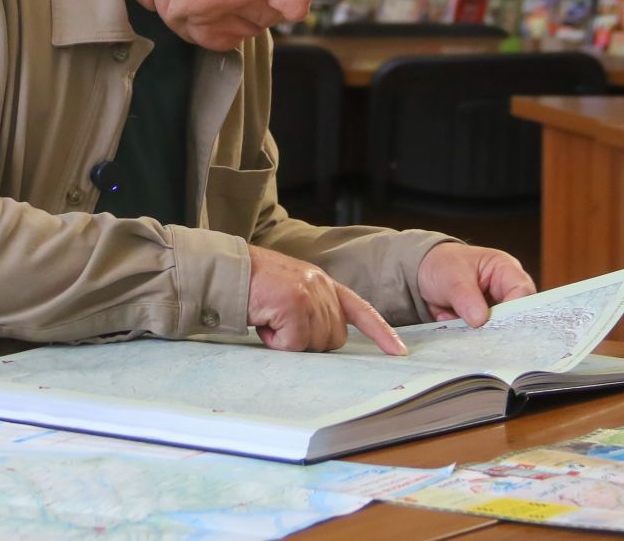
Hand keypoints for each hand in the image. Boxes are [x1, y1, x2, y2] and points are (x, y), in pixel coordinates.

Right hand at [246, 244, 407, 355]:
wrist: (224, 271)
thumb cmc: (252, 285)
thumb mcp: (290, 289)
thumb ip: (313, 307)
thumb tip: (325, 337)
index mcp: (322, 281)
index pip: (360, 308)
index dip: (381, 332)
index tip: (398, 352)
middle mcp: (320, 285)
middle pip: (334, 337)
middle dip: (309, 340)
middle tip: (282, 325)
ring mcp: (307, 294)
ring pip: (314, 343)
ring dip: (289, 341)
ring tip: (270, 320)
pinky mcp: (292, 305)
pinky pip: (293, 344)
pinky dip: (276, 341)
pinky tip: (264, 322)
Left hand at [417, 242, 535, 326]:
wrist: (424, 273)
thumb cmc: (444, 264)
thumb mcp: (451, 275)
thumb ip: (465, 296)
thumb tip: (480, 320)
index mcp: (506, 270)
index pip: (523, 290)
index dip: (514, 308)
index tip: (494, 321)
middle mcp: (506, 291)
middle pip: (517, 315)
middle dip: (496, 326)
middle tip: (475, 329)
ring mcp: (496, 310)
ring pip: (500, 330)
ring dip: (478, 332)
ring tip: (455, 320)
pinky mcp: (484, 324)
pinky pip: (483, 337)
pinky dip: (467, 334)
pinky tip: (449, 320)